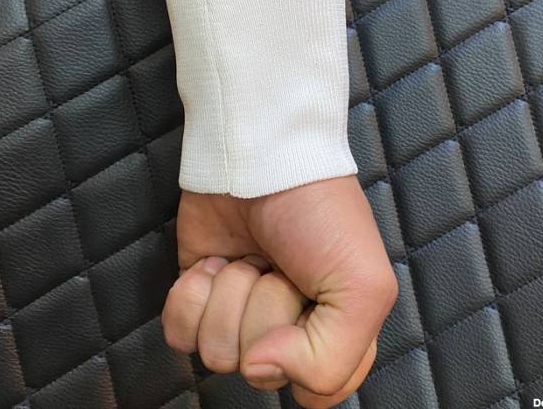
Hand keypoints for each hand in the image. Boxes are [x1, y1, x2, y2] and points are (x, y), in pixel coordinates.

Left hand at [161, 174, 397, 407]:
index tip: (310, 307)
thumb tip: (260, 369)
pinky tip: (215, 262)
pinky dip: (191, 297)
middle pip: (260, 372)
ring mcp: (239, 310)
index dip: (305, 359)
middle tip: (281, 266)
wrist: (262, 157)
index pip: (318, 390)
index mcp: (337, 329)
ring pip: (216, 353)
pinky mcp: (201, 292)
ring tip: (251, 255)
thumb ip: (332, 359)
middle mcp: (287, 326)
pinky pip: (179, 334)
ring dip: (230, 295)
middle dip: (265, 310)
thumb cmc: (319, 212)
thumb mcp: (363, 287)